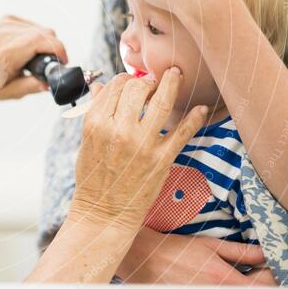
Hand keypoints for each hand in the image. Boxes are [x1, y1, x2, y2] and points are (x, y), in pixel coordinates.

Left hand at [0, 15, 67, 99]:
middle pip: (46, 33)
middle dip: (54, 49)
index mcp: (7, 53)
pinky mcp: (8, 19)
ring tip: (34, 59)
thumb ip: (31, 87)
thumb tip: (49, 83)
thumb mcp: (9, 92)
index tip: (62, 62)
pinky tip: (28, 49)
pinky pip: (35, 26)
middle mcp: (7, 34)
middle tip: (48, 66)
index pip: (42, 40)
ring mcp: (6, 24)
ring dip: (46, 44)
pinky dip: (37, 38)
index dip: (58, 50)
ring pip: (43, 29)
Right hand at [70, 67, 207, 230]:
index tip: (133, 81)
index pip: (115, 86)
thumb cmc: (93, 179)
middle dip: (147, 80)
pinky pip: (182, 132)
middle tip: (154, 82)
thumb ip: (94, 113)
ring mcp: (141, 144)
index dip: (126, 79)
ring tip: (176, 75)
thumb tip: (99, 87)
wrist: (104, 213)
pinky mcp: (161, 159)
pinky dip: (195, 118)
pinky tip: (201, 109)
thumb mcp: (86, 143)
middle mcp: (118, 130)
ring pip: (161, 102)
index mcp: (96, 124)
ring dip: (171, 84)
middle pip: (137, 88)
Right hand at [115, 227, 276, 285]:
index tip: (272, 269)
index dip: (274, 279)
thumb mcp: (209, 245)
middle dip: (261, 287)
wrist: (144, 260)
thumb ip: (239, 252)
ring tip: (235, 279)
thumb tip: (264, 253)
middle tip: (256, 273)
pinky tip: (218, 286)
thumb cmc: (175, 249)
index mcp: (224, 279)